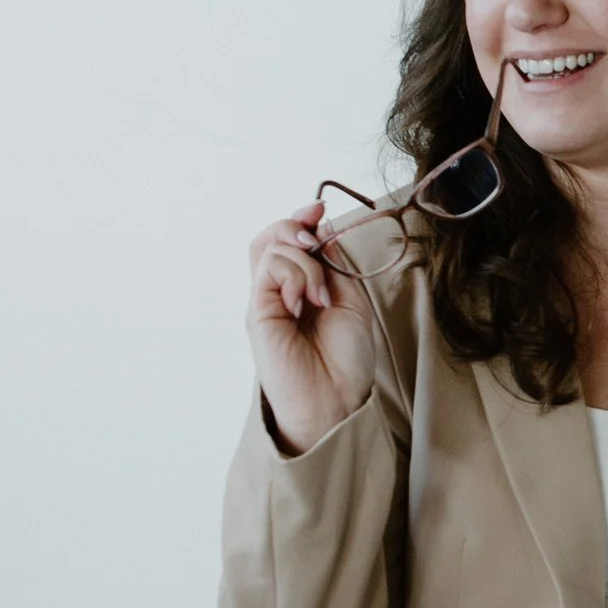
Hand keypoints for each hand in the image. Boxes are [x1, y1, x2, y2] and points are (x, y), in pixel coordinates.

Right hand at [247, 205, 378, 455]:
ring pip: (270, 247)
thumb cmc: (345, 358)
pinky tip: (306, 302)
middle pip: (269, 236)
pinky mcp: (257, 312)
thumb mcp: (350, 298)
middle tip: (316, 242)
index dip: (300, 219)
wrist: (336, 398)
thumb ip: (333, 263)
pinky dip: (295, 276)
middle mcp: (277, 291)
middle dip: (294, 226)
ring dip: (306, 261)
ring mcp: (265, 301)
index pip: (287, 241)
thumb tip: (320, 226)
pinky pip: (270, 269)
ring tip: (321, 297)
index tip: (319, 209)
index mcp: (300, 287)